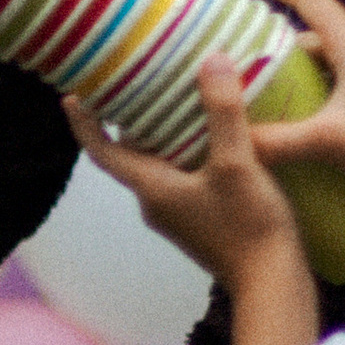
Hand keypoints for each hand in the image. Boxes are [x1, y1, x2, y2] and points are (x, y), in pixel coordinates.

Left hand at [65, 58, 305, 293]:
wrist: (272, 283)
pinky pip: (180, 176)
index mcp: (151, 189)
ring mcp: (177, 215)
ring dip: (158, 135)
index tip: (73, 96)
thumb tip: (211, 60)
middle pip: (128, 155)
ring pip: (157, 165)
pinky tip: (209, 134)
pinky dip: (184, 150)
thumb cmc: (249, 226)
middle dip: (125, 121)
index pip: (102, 152)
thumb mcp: (236, 163)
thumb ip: (223, 112)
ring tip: (170, 98)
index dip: (84, 124)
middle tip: (131, 83)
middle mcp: (155, 203)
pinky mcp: (199, 220)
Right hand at [237, 0, 344, 195]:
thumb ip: (275, 141)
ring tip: (267, 82)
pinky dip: (317, 81)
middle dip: (279, 30)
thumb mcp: (327, 143)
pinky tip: (304, 109)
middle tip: (245, 42)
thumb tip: (232, 141)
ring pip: (329, 54)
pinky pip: (342, 74)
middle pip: (316, 27)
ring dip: (298, 62)